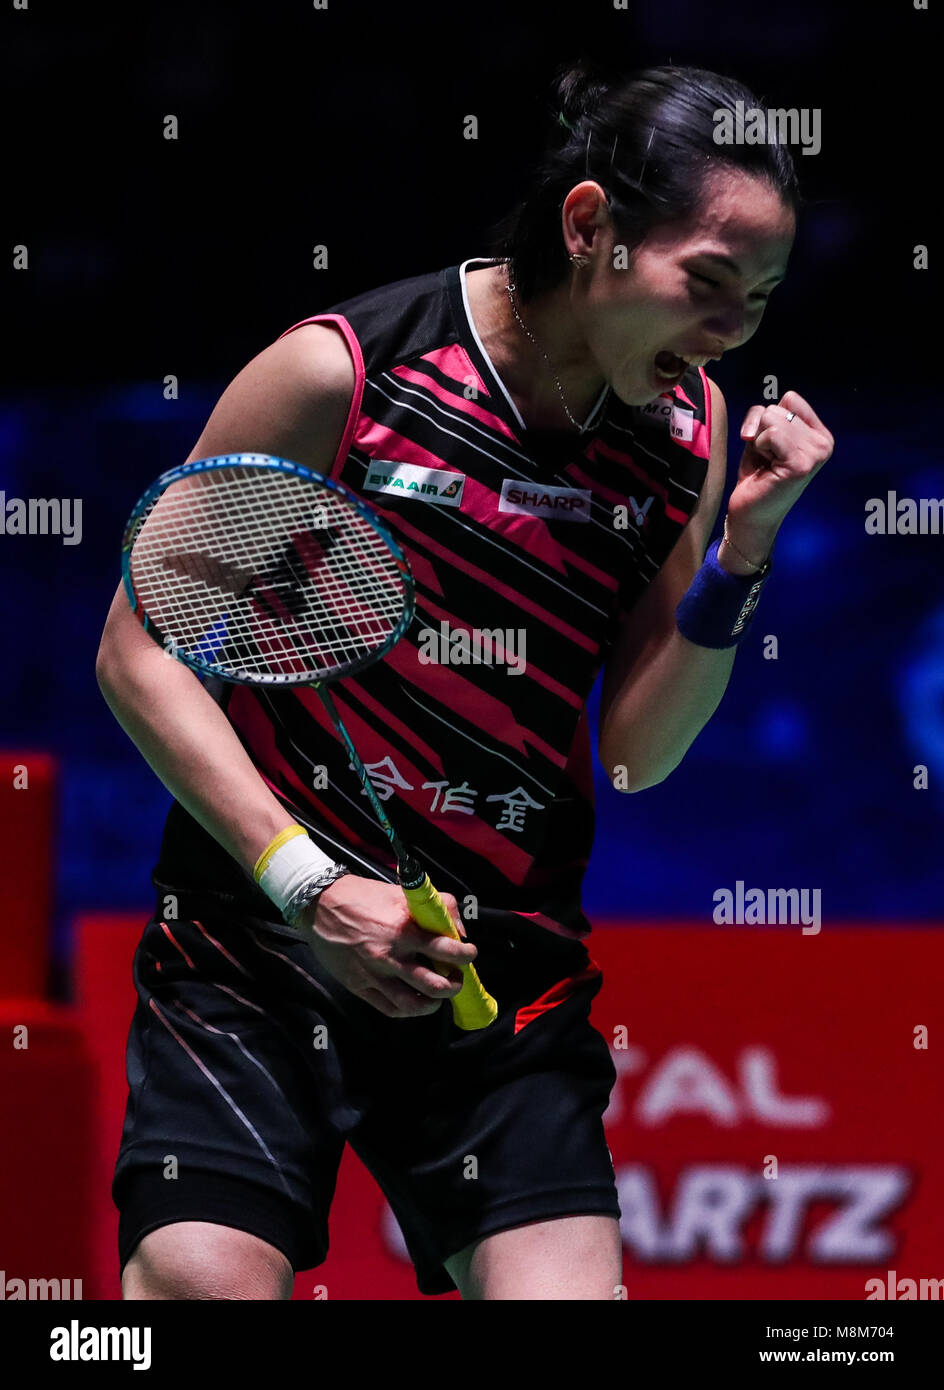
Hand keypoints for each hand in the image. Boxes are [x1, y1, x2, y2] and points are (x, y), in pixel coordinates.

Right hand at [294, 874, 477, 1018]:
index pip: (446, 950)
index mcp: (404, 929)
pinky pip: (390, 1008)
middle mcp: (391, 956)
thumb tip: (458, 929)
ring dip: (434, 1003)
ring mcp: (374, 975)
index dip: (466, 955)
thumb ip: (434, 907)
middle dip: (454, 985)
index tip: (470, 954)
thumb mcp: (401, 893)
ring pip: (414, 1004)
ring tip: (439, 996)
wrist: (318, 905)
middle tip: (457, 978)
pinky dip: (408, 1010)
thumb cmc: (362, 896)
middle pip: (436, 985)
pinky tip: (415, 1002)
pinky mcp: (359, 986)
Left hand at [721, 391, 833, 569]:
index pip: (790, 397)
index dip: (767, 418)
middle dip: (761, 431)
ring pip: (772, 417)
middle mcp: (824, 443)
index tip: (770, 446)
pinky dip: (759, 448)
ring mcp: (816, 453)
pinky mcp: (801, 464)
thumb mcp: (762, 438)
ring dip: (759, 441)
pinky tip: (766, 468)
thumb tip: (764, 414)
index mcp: (820, 434)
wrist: (751, 516)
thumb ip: (766, 416)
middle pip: (779, 407)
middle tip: (766, 460)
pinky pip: (770, 434)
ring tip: (767, 464)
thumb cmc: (756, 477)